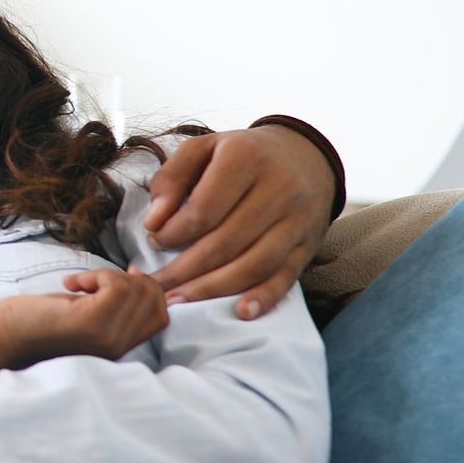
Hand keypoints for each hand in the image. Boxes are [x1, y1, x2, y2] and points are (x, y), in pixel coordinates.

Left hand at [0, 269, 167, 369]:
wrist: (6, 336)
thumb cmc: (43, 319)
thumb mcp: (90, 310)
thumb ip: (118, 302)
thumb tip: (140, 275)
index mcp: (122, 346)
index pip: (163, 315)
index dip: (146, 289)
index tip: (113, 282)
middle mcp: (120, 347)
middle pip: (153, 298)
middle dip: (126, 278)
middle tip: (92, 283)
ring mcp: (107, 338)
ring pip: (136, 289)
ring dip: (107, 275)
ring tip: (80, 285)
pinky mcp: (89, 323)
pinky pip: (115, 286)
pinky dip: (95, 275)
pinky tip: (71, 284)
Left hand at [145, 126, 333, 318]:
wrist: (305, 155)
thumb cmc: (240, 155)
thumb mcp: (203, 149)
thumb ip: (171, 179)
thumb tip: (154, 221)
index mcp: (246, 158)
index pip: (204, 209)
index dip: (173, 233)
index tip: (154, 240)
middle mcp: (279, 188)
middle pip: (226, 242)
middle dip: (184, 270)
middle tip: (156, 285)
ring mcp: (298, 219)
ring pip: (254, 264)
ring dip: (212, 289)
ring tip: (179, 302)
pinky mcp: (309, 244)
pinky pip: (286, 277)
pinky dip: (264, 298)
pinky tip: (241, 313)